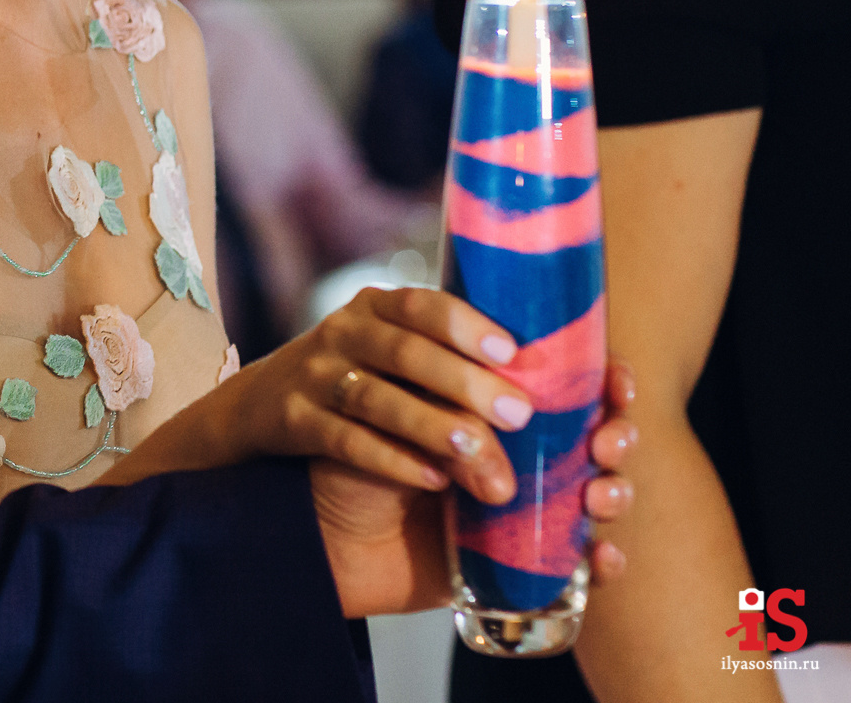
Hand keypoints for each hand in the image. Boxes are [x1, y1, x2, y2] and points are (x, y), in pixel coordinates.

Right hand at [237, 285, 541, 500]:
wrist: (261, 403)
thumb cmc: (357, 374)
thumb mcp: (389, 347)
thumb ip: (444, 354)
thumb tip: (540, 386)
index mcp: (375, 307)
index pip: (422, 304)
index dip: (466, 325)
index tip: (513, 353)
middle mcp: (342, 333)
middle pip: (404, 353)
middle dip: (464, 383)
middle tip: (520, 415)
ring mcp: (314, 376)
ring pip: (374, 399)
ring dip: (429, 424)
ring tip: (477, 451)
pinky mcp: (293, 420)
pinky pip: (344, 440)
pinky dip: (390, 460)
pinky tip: (433, 480)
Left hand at [316, 361, 639, 617]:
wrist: (320, 531)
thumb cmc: (349, 452)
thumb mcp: (387, 406)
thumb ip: (440, 399)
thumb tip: (504, 408)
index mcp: (493, 393)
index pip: (572, 376)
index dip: (607, 378)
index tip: (615, 384)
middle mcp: (520, 445)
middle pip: (600, 432)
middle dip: (617, 433)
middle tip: (604, 442)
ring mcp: (526, 500)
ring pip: (602, 491)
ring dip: (616, 492)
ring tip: (599, 498)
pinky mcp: (522, 556)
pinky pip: (579, 561)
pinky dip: (602, 561)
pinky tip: (602, 559)